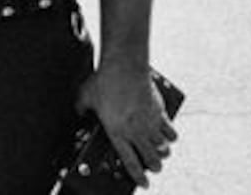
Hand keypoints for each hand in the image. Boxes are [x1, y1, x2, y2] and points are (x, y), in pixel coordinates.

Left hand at [75, 64, 178, 186]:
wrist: (124, 67)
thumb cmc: (104, 81)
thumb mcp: (85, 97)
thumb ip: (81, 109)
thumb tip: (78, 113)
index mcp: (117, 132)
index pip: (131, 163)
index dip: (138, 177)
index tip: (144, 184)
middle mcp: (136, 132)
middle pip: (152, 160)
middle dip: (154, 167)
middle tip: (153, 166)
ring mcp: (150, 123)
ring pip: (164, 148)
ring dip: (163, 152)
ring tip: (160, 151)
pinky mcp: (160, 112)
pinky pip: (171, 132)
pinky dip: (171, 136)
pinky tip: (168, 135)